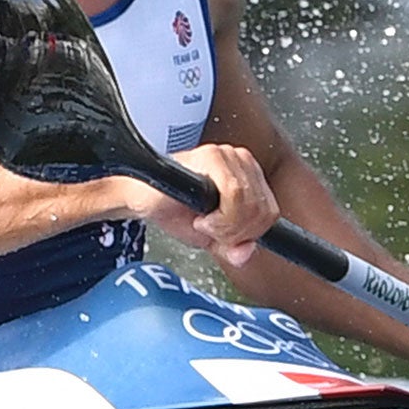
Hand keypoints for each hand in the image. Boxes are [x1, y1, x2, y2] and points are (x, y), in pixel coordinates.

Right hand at [118, 143, 279, 269]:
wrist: (137, 199)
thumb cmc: (171, 210)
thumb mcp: (210, 237)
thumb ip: (233, 246)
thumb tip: (246, 253)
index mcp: (247, 175)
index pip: (270, 213)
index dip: (248, 234)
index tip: (222, 237)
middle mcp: (241, 161)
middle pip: (263, 210)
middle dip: (235, 232)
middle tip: (210, 230)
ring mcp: (228, 155)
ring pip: (250, 204)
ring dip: (224, 225)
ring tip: (202, 222)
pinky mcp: (212, 156)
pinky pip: (234, 194)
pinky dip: (218, 216)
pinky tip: (199, 216)